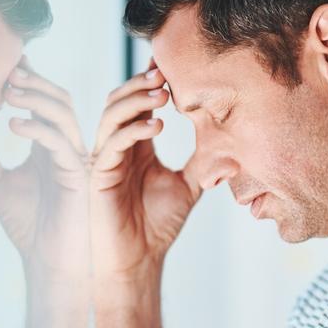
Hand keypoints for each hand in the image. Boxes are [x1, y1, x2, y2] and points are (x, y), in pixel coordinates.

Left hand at [0, 56, 89, 280]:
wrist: (47, 261)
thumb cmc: (28, 225)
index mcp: (49, 145)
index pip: (41, 101)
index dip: (27, 79)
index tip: (3, 62)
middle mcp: (66, 147)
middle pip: (58, 98)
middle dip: (34, 81)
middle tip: (7, 71)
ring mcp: (74, 159)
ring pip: (64, 113)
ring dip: (36, 98)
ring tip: (8, 92)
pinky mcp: (77, 175)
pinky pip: (60, 142)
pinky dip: (37, 127)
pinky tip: (11, 123)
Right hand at [89, 61, 200, 283]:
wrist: (141, 258)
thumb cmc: (159, 224)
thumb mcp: (189, 185)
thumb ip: (202, 159)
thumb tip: (228, 137)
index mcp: (136, 145)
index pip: (138, 104)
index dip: (150, 83)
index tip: (171, 69)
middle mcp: (117, 147)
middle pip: (120, 101)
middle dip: (140, 85)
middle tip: (163, 75)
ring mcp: (105, 159)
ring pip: (111, 116)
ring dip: (135, 101)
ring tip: (161, 96)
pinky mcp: (99, 176)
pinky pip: (111, 144)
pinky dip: (132, 130)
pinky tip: (156, 126)